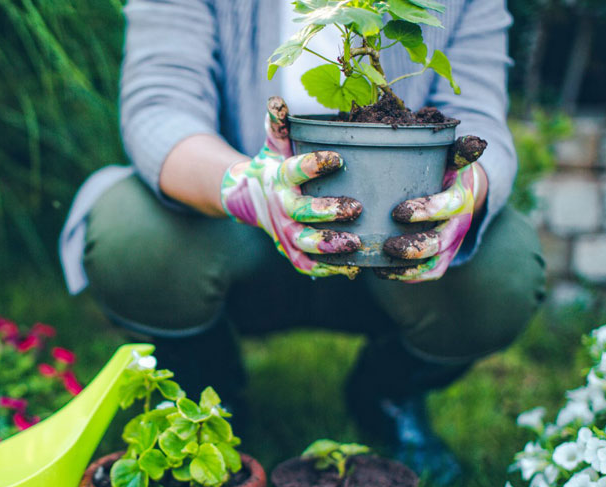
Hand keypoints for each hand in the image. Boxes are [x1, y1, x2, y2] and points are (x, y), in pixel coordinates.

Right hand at [220, 97, 362, 278]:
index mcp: (281, 178)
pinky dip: (327, 269)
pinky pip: (307, 264)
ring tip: (356, 242)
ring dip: (330, 245)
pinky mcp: (291, 251)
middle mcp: (281, 207)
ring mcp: (285, 232)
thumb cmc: (274, 166)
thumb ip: (279, 124)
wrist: (249, 198)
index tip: (339, 158)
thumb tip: (277, 99)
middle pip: (302, 212)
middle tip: (355, 207)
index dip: (315, 165)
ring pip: (305, 243)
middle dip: (327, 212)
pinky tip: (352, 267)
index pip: (296, 170)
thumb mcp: (275, 144)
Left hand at [377, 136, 486, 282]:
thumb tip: (475, 143)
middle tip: (387, 246)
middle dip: (414, 247)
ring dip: (408, 267)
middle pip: (440, 242)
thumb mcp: (452, 157)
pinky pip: (428, 273)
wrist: (461, 191)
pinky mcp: (442, 258)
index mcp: (460, 197)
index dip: (426, 211)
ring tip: (381, 263)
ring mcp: (451, 244)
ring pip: (434, 263)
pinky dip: (406, 276)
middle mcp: (458, 224)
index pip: (448, 206)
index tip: (398, 212)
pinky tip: (382, 272)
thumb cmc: (445, 170)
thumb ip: (458, 150)